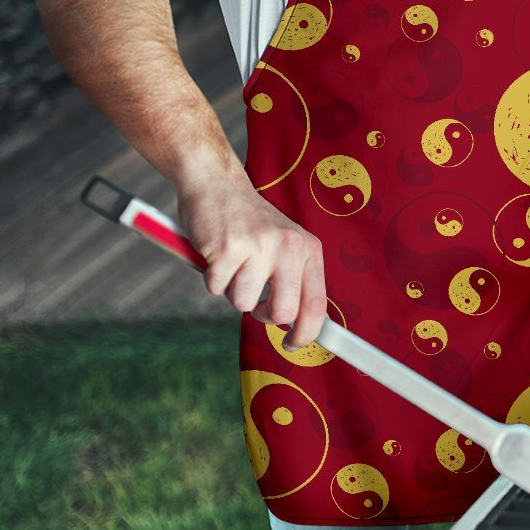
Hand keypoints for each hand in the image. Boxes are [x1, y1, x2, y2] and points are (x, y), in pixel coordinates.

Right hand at [178, 178, 325, 349]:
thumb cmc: (250, 224)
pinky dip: (212, 278)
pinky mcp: (228, 248)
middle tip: (255, 300)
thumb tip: (300, 327)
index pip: (316, 305)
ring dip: (233, 290)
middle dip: (264, 315)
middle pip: (283, 313)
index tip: (293, 345)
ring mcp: (259, 247)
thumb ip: (294, 281)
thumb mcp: (285, 245)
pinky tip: (217, 254)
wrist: (217, 184)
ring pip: (243, 303)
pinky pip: (216, 288)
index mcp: (308, 249)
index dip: (306, 334)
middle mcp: (289, 247)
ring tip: (234, 263)